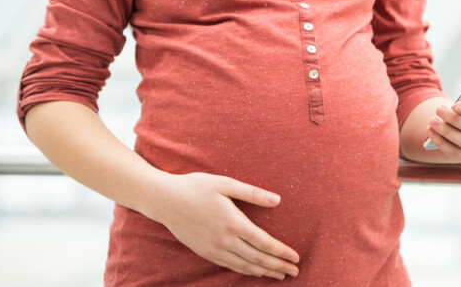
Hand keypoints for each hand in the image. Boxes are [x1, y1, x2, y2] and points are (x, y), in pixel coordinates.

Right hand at [148, 172, 299, 279]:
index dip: (282, 252)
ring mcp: (214, 249)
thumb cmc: (196, 187)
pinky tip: (255, 272)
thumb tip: (277, 200)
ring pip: (245, 266)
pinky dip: (246, 271)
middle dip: (278, 266)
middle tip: (295, 272)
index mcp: (233, 223)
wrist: (164, 200)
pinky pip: (230, 266)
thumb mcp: (225, 183)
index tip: (296, 257)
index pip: (264, 243)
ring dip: (264, 272)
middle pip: (258, 258)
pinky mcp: (205, 252)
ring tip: (280, 275)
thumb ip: (252, 193)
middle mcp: (225, 240)